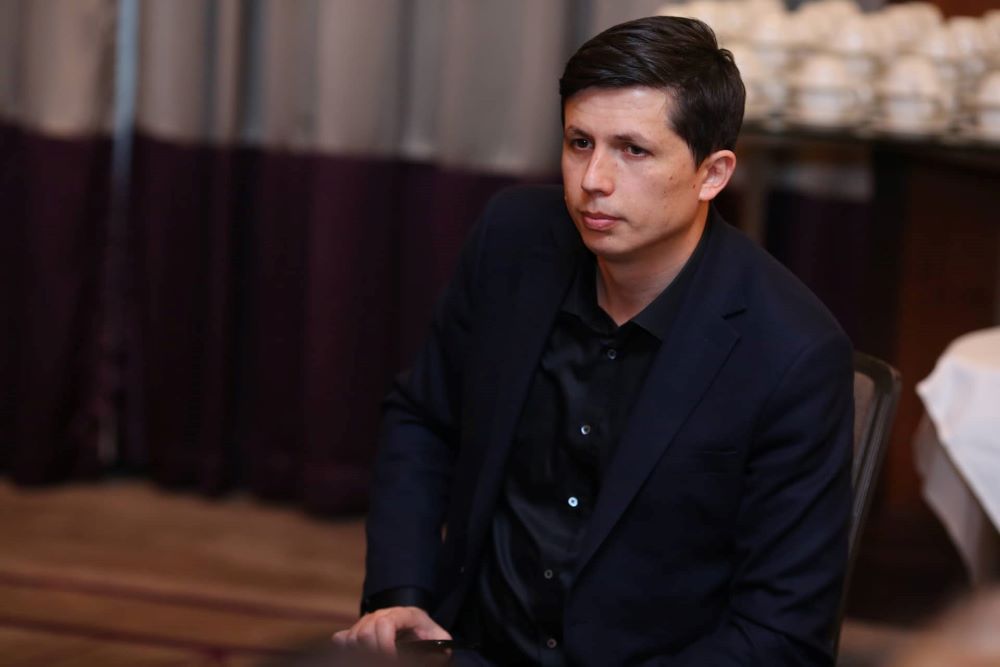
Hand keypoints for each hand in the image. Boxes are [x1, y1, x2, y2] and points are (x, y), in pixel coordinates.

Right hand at [332, 606, 451, 655]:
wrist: (415, 626)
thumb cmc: (427, 634)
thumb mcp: (439, 638)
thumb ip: (441, 644)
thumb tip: (437, 653)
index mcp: (404, 614)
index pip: (385, 623)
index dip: (384, 644)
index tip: (391, 660)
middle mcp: (383, 614)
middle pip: (365, 632)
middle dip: (373, 652)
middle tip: (383, 662)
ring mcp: (368, 620)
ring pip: (353, 638)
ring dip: (361, 654)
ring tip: (377, 659)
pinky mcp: (358, 629)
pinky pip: (343, 639)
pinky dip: (347, 651)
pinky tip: (360, 657)